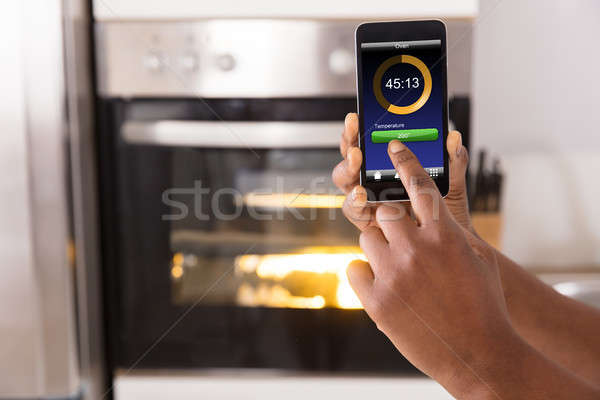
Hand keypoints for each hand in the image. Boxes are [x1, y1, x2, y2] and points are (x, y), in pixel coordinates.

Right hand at [332, 113, 472, 232]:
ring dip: (347, 169)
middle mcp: (374, 182)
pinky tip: (360, 193)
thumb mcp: (452, 184)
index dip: (357, 130)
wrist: (453, 249)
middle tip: (355, 138)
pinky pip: (354, 209)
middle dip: (348, 145)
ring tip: (356, 160)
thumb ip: (454, 162)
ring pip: (346, 182)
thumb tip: (453, 137)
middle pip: (351, 159)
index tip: (356, 118)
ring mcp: (368, 202)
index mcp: (389, 168)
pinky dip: (353, 200)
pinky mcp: (368, 224)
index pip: (368, 143)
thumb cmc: (448, 216)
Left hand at [347, 140, 514, 397]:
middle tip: (398, 235)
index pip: (419, 184)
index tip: (392, 146)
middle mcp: (415, 248)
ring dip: (378, 245)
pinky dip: (364, 272)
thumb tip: (427, 214)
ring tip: (395, 264)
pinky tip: (381, 284)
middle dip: (389, 220)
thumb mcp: (478, 257)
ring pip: (366, 237)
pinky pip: (353, 268)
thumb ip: (450, 230)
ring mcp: (393, 274)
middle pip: (384, 211)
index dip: (405, 161)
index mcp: (444, 233)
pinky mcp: (376, 300)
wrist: (479, 353)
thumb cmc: (484, 303)